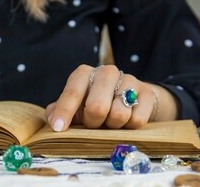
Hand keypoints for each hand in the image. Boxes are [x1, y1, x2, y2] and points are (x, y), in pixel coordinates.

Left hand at [45, 65, 176, 130]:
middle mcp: (106, 72)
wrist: (129, 98)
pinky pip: (137, 120)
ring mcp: (129, 80)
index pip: (72, 93)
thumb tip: (53, 120)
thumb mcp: (74, 105)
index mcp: (84, 74)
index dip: (64, 112)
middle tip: (93, 124)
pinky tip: (126, 121)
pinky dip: (129, 127)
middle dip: (93, 123)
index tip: (59, 128)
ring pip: (119, 115)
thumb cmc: (93, 102)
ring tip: (110, 122)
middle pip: (97, 107)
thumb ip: (59, 111)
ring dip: (112, 126)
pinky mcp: (146, 93)